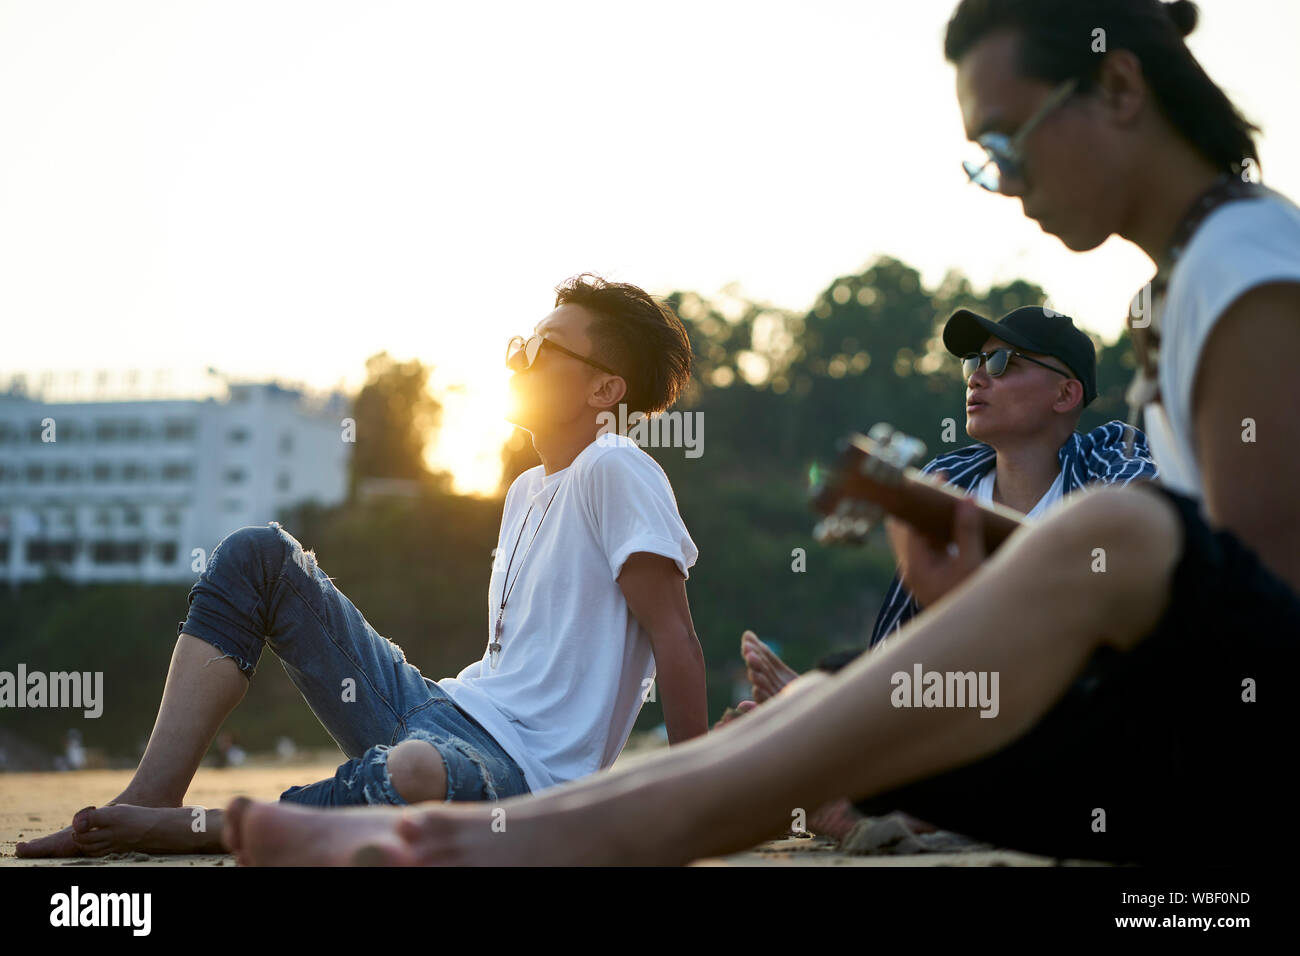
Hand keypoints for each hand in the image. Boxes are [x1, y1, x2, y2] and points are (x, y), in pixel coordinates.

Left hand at [884, 487, 985, 608]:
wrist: (973, 633)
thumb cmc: (972, 599)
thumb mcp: (973, 564)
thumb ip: (968, 531)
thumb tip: (967, 499)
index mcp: (915, 566)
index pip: (908, 522)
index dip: (920, 498)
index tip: (936, 479)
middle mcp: (910, 568)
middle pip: (905, 526)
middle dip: (920, 504)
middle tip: (940, 483)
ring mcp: (917, 572)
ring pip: (915, 535)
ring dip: (929, 516)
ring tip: (949, 497)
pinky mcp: (927, 575)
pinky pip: (926, 545)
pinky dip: (935, 529)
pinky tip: (953, 519)